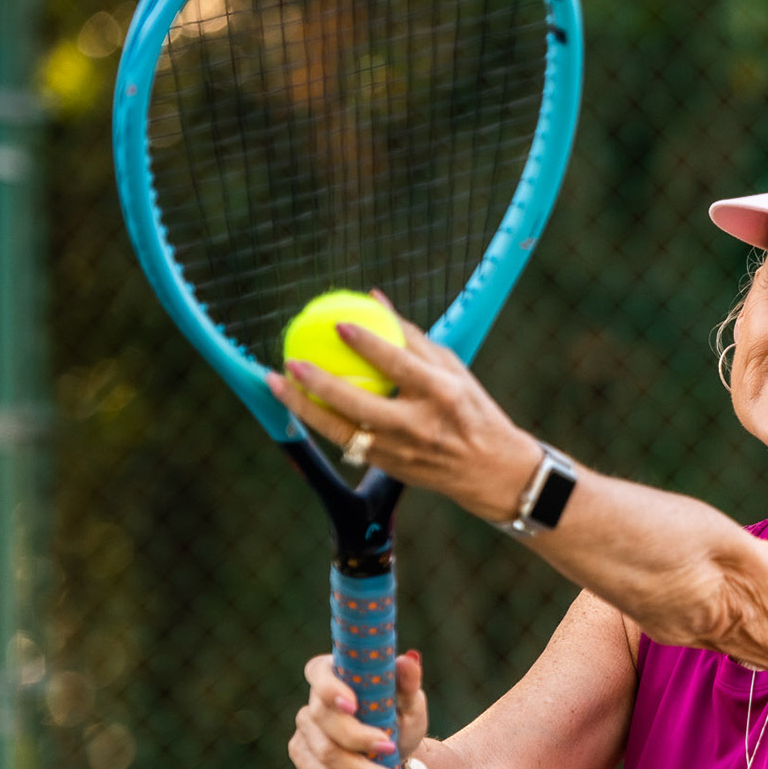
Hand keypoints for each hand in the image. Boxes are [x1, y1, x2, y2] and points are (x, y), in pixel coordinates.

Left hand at [264, 293, 539, 519]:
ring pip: (340, 429)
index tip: (339, 324)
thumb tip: (375, 298)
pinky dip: (319, 420)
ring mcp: (400, 451)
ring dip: (303, 406)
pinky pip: (344, 440)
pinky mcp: (388, 467)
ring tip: (276, 383)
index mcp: (442, 394)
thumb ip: (412, 337)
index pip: (399, 365)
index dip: (368, 344)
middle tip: (290, 361)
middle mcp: (419, 425)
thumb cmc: (470, 408)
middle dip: (319, 384)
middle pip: (359, 404)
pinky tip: (298, 402)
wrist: (491, 470)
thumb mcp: (454, 370)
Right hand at [287, 651, 428, 768]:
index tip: (353, 706)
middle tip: (391, 749)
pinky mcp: (303, 757)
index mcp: (335, 673)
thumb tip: (408, 660)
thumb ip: (408, 682)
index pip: (318, 672)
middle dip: (359, 740)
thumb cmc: (399, 716)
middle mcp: (314, 700)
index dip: (330, 688)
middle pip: (325, 720)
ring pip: (325, 755)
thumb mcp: (410, 701)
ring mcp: (305, 730)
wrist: (392, 752)